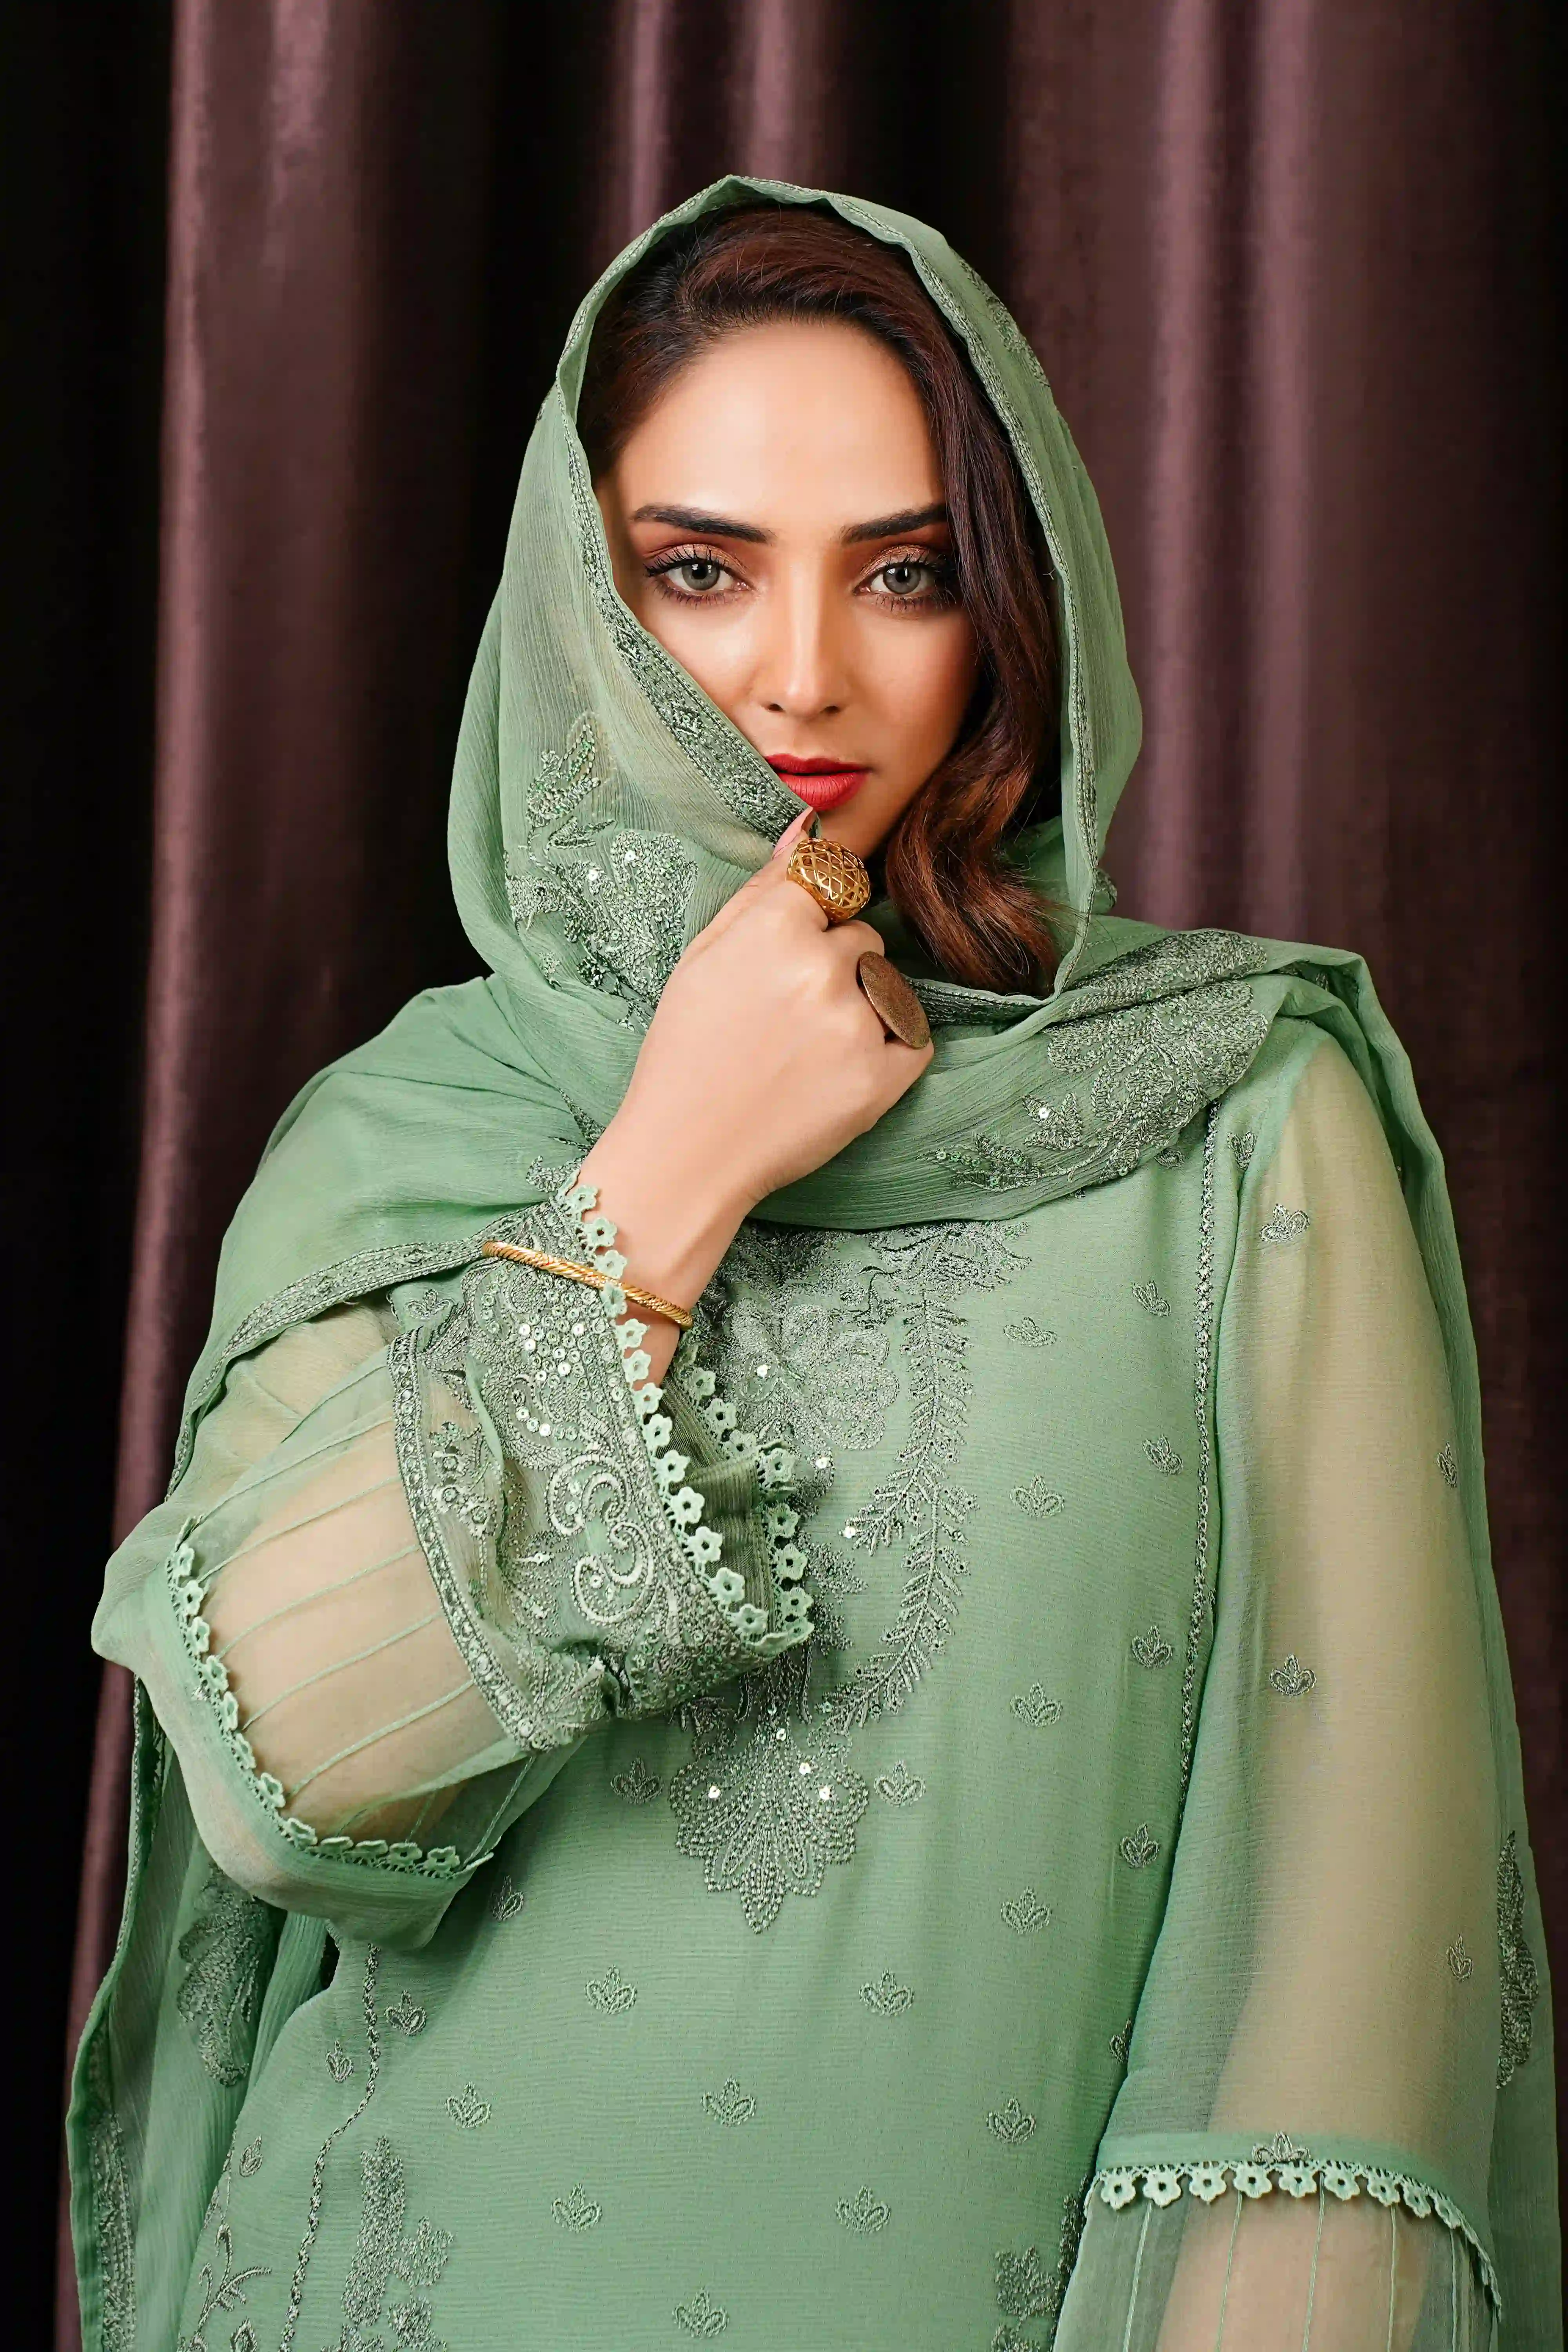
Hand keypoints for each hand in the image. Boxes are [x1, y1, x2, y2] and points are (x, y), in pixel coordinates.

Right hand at [577, 809, 931, 1368]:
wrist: (687, 1153)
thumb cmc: (686, 1052)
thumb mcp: (705, 957)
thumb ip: (763, 888)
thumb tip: (811, 825)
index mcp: (774, 926)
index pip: (829, 892)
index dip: (802, 932)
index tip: (774, 971)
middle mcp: (822, 967)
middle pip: (862, 939)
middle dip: (833, 969)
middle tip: (782, 1022)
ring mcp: (858, 1022)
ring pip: (888, 985)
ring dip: (861, 1008)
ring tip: (807, 1052)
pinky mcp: (886, 1076)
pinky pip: (914, 1037)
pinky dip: (887, 1052)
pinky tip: (836, 1074)